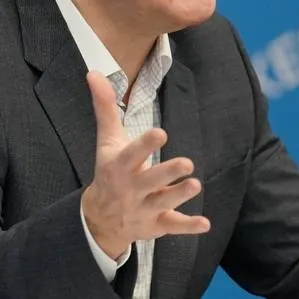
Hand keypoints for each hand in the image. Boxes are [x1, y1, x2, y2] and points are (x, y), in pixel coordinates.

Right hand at [80, 71, 210, 259]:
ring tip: (196, 184)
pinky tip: (205, 223)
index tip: (161, 133)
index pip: (132, 155)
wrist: (99, 219)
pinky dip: (188, 227)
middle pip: (149, 181)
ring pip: (162, 203)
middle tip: (187, 163)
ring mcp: (143, 208)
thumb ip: (105, 107)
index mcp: (120, 166)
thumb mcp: (107, 140)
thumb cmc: (110, 170)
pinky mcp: (155, 224)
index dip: (145, 145)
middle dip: (167, 174)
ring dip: (179, 195)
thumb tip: (93, 71)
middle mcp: (131, 189)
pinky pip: (172, 226)